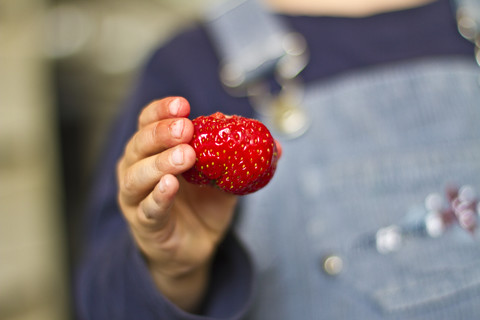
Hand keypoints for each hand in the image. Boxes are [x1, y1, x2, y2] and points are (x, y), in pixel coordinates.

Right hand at [116, 97, 237, 311]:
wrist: (194, 247)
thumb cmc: (202, 205)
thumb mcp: (223, 178)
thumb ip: (240, 159)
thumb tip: (277, 146)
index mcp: (153, 151)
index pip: (148, 122)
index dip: (161, 111)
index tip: (183, 105)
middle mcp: (136, 169)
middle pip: (139, 144)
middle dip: (161, 133)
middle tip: (185, 128)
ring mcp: (136, 198)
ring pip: (137, 175)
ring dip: (161, 162)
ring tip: (186, 156)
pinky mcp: (145, 224)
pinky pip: (148, 208)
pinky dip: (158, 196)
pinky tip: (170, 185)